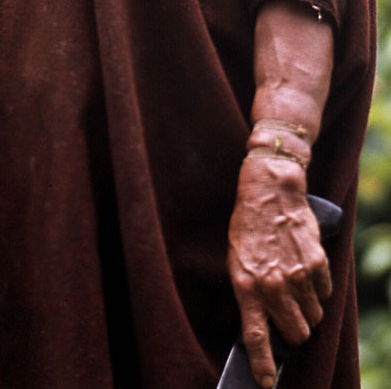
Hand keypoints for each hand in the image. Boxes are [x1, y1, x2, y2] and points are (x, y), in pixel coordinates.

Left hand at [227, 155, 331, 388]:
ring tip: (296, 288)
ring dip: (308, 310)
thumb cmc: (248, 229)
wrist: (269, 192)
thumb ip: (250, 294)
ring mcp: (297, 276)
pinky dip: (318, 290)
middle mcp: (272, 286)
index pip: (256, 337)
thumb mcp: (237, 262)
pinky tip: (306, 273)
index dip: (263, 365)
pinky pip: (325, 294)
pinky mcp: (316, 264)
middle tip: (289, 317)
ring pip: (313, 317)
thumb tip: (264, 327)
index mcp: (247, 287)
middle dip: (295, 332)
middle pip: (296, 334)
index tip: (268, 383)